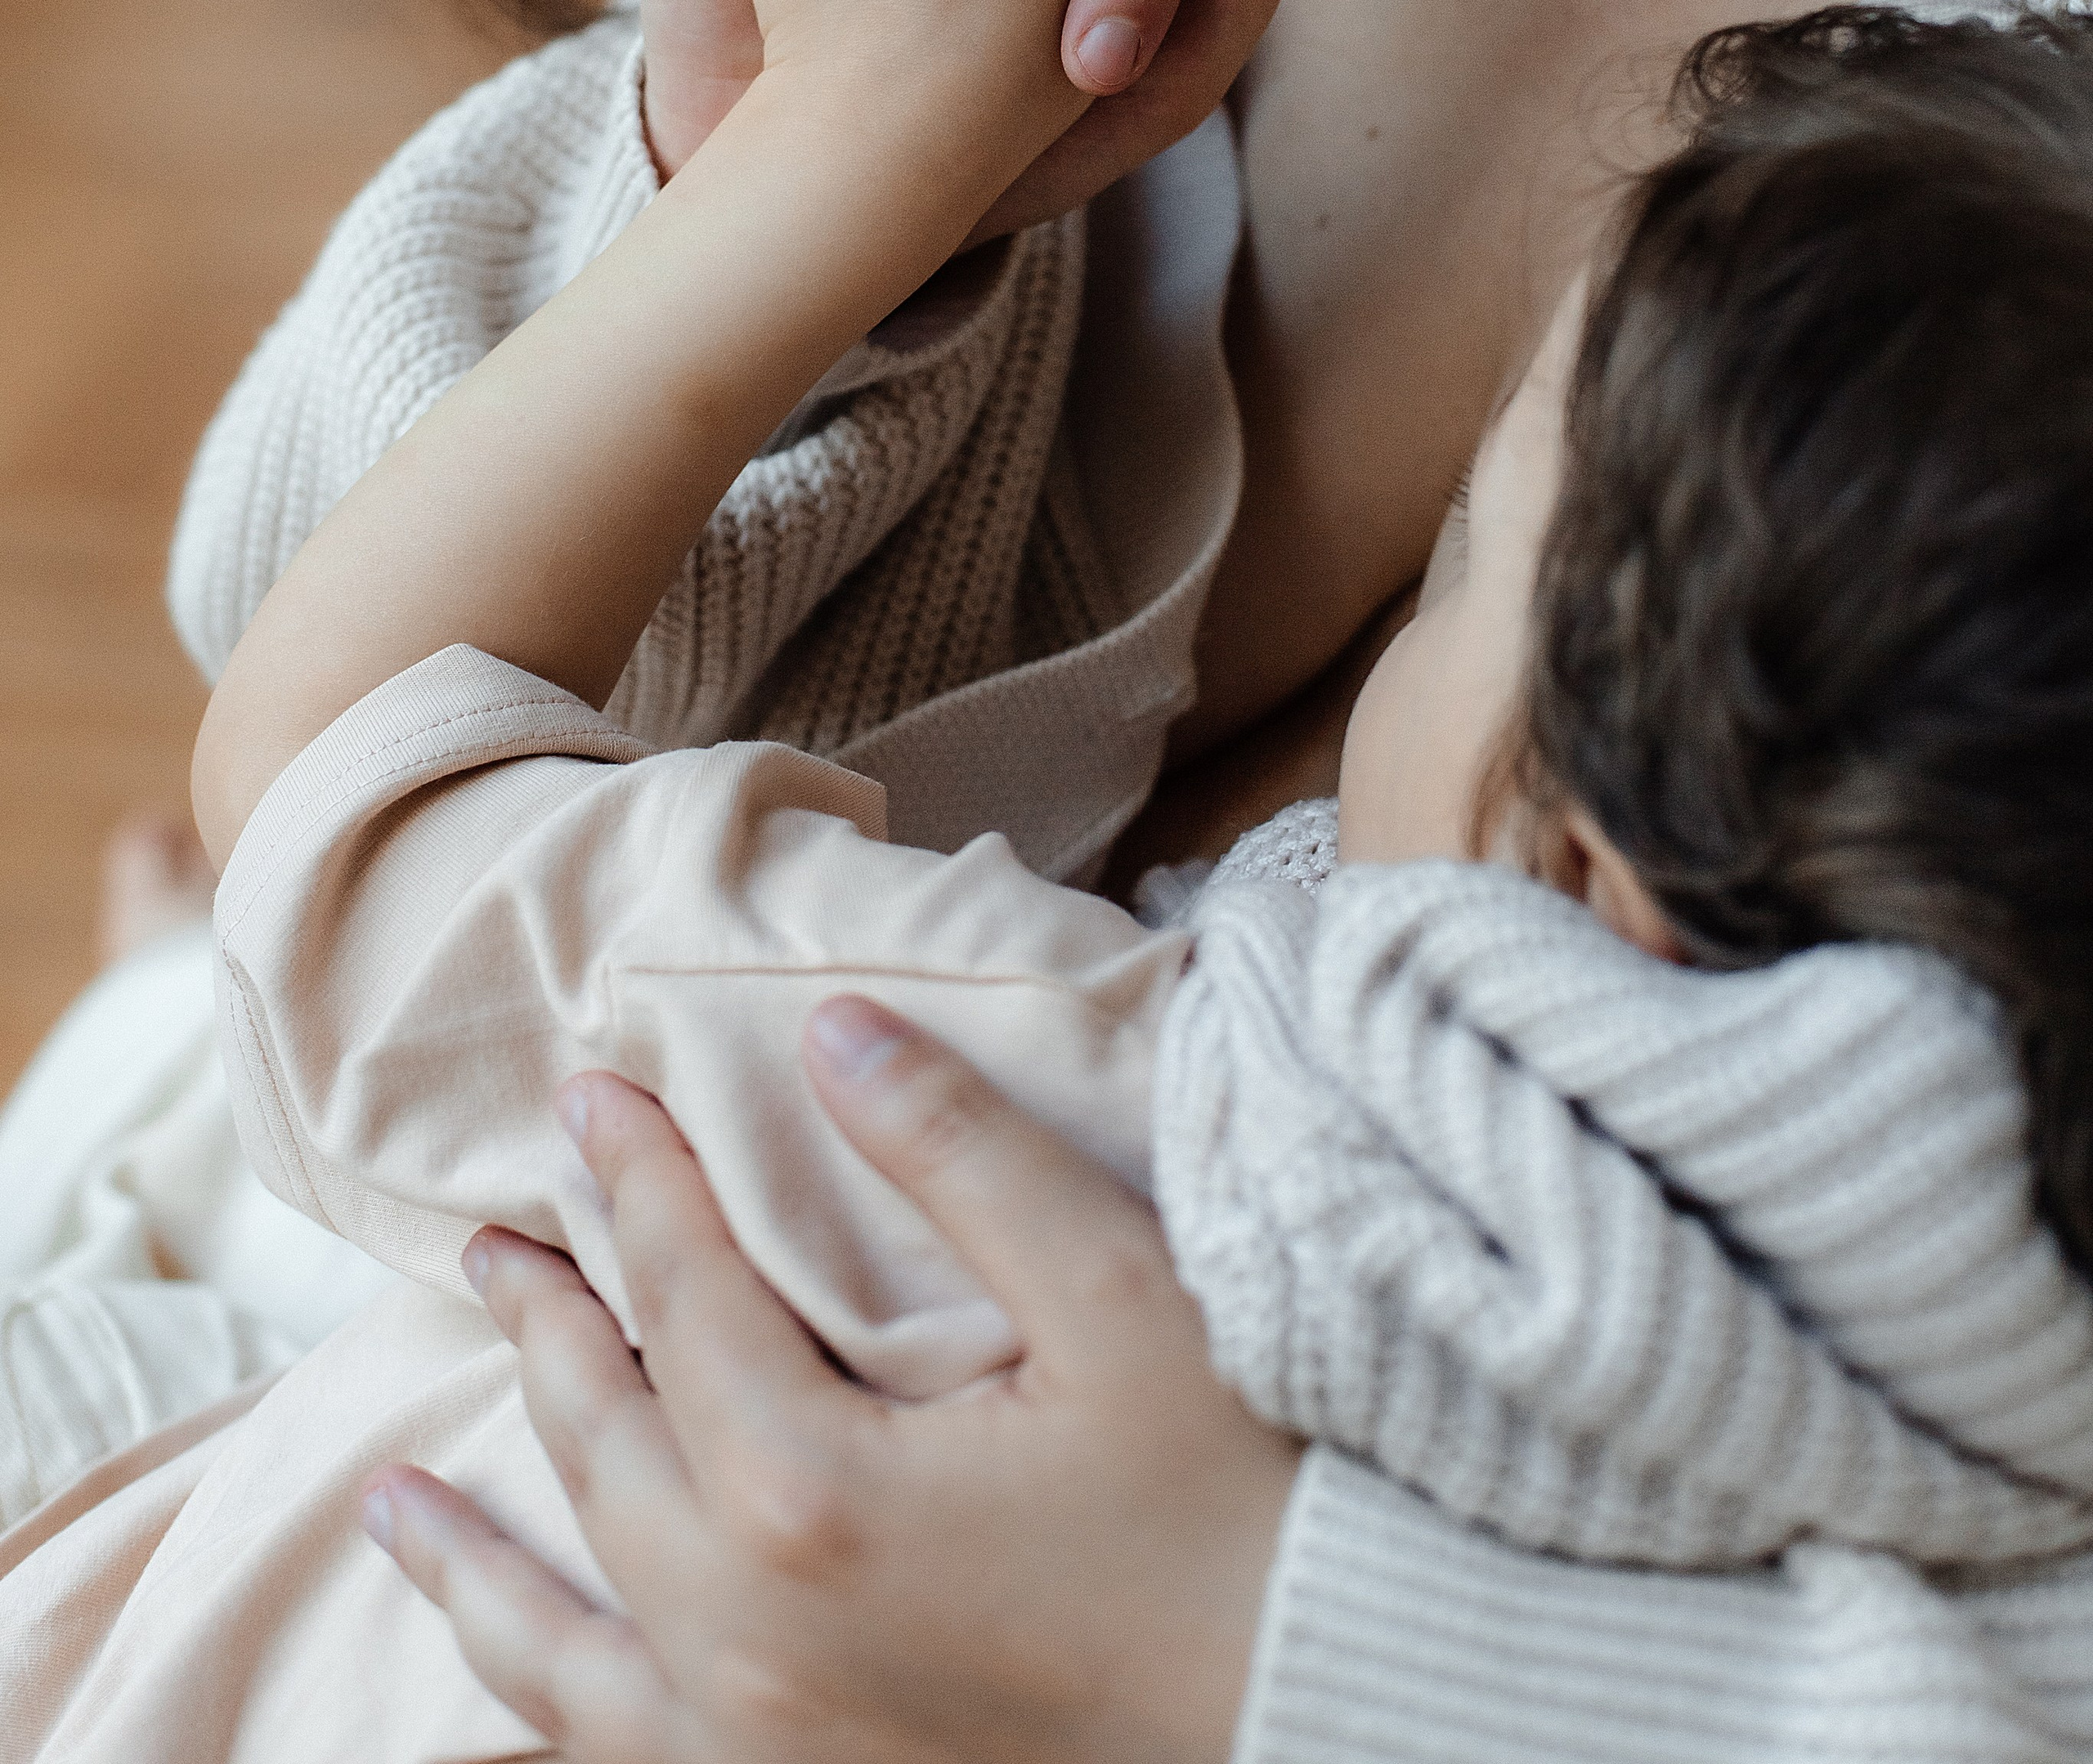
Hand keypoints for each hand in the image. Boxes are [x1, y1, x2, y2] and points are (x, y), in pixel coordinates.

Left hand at [366, 1013, 1303, 1763]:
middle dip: (548, 1325)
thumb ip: (959, 1155)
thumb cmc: (1237, 1497)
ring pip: (569, 1633)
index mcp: (818, 1490)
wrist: (1329, 1705)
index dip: (636, 1179)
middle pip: (606, 1442)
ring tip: (394, 1500)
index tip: (588, 1092)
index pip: (685, 1294)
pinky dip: (542, 1712)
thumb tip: (828, 1031)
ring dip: (478, 1556)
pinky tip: (509, 1697)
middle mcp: (753, 1630)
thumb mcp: (1115, 1294)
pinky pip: (619, 1762)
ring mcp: (764, 1743)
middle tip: (495, 1237)